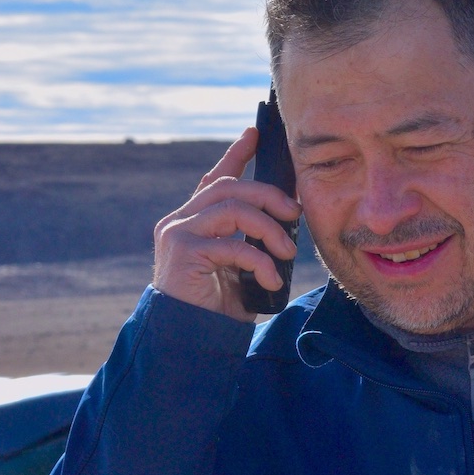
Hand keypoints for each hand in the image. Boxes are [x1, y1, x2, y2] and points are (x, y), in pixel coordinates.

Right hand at [153, 128, 299, 320]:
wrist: (192, 340)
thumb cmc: (218, 308)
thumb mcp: (241, 268)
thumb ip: (251, 240)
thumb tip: (286, 220)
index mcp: (195, 221)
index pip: (217, 178)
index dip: (237, 154)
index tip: (256, 134)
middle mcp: (181, 221)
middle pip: (230, 188)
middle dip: (269, 195)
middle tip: (296, 214)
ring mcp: (178, 233)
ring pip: (232, 208)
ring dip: (268, 228)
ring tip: (287, 252)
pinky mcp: (182, 251)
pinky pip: (231, 244)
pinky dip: (259, 261)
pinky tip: (271, 280)